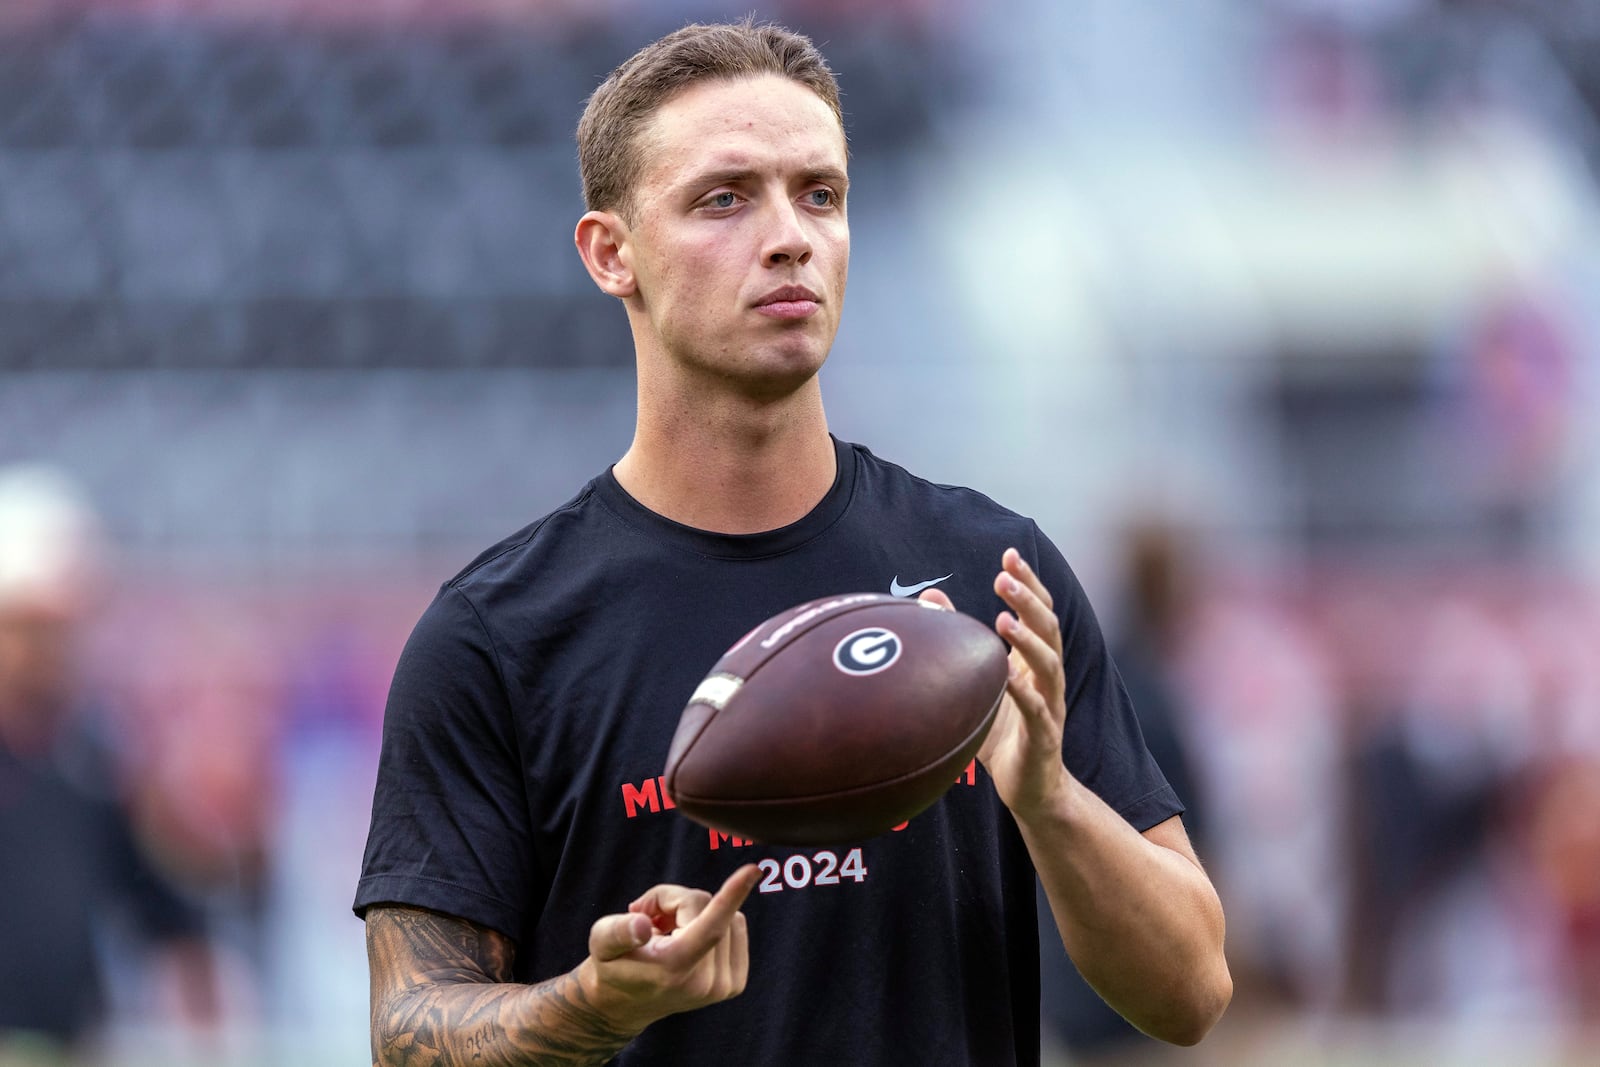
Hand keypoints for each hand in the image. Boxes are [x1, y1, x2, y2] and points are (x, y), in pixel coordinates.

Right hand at [575, 864, 759, 1033]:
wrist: (625, 1003)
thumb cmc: (613, 963)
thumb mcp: (601, 942)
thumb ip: (616, 931)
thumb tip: (643, 924)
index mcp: (674, 969)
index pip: (710, 928)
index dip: (732, 894)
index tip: (754, 870)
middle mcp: (704, 983)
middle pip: (706, 905)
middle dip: (677, 901)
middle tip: (650, 918)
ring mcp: (723, 987)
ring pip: (727, 914)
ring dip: (697, 912)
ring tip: (668, 932)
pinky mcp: (736, 984)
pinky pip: (737, 927)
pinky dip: (716, 922)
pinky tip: (689, 939)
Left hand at [920, 548, 1067, 817]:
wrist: (1032, 789)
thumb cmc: (1003, 733)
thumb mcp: (978, 682)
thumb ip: (960, 641)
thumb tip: (929, 598)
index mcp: (1034, 661)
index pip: (1039, 612)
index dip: (1028, 583)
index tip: (1009, 555)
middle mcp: (1048, 677)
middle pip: (1048, 628)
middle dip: (1029, 599)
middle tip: (1004, 576)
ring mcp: (1049, 705)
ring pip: (1048, 664)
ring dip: (1028, 639)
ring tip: (1005, 618)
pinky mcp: (1043, 736)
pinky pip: (1037, 710)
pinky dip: (1024, 692)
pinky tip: (1008, 677)